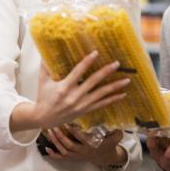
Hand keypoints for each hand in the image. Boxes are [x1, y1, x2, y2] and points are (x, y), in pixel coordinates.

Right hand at [11, 51, 129, 132]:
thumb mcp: (43, 81)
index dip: (87, 62)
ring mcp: (81, 105)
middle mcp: (74, 96)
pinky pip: (101, 104)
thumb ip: (45, 66)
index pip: (78, 72)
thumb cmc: (43, 98)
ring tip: (126, 80)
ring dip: (115, 87)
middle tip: (117, 64)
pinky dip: (112, 99)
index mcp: (64, 87)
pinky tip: (122, 94)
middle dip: (106, 72)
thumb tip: (45, 52)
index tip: (96, 53)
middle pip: (93, 81)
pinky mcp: (85, 110)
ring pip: (101, 94)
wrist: (43, 119)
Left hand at [44, 127, 125, 166]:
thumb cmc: (109, 145)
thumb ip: (117, 131)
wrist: (105, 157)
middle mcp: (83, 151)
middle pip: (70, 145)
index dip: (76, 132)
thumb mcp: (116, 137)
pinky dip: (54, 154)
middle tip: (54, 126)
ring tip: (49, 132)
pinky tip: (46, 148)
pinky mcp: (73, 157)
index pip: (83, 139)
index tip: (69, 124)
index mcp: (93, 145)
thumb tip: (117, 123)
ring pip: (64, 150)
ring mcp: (77, 155)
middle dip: (61, 136)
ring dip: (56, 142)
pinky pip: (62, 157)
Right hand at [146, 132, 169, 170]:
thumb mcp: (159, 146)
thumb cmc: (163, 153)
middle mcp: (165, 162)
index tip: (155, 129)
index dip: (153, 138)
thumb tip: (165, 117)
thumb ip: (160, 136)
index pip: (152, 146)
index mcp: (157, 154)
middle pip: (169, 155)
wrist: (168, 170)